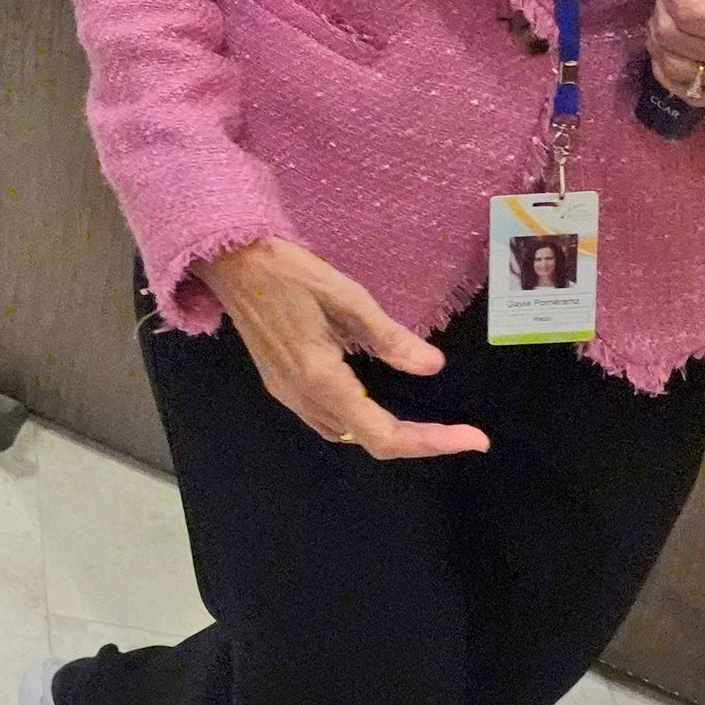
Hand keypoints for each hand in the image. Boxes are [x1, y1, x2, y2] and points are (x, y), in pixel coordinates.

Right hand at [202, 237, 489, 458]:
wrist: (230, 261)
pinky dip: (360, 416)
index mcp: (321, 379)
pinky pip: (327, 416)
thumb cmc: (287, 271)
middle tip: (457, 431)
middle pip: (365, 439)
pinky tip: (374, 396)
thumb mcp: (346, 296)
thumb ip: (389, 337)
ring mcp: (287, 393)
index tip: (474, 439)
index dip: (431, 443)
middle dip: (415, 440)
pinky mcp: (280, 382)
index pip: (382, 433)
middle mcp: (302, 397)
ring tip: (426, 421)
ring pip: (344, 432)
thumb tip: (432, 367)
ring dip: (385, 431)